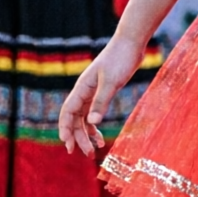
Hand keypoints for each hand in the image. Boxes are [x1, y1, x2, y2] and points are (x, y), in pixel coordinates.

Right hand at [60, 35, 144, 157]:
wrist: (132, 43)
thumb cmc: (120, 59)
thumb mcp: (112, 82)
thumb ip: (101, 101)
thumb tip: (92, 122)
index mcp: (82, 88)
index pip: (67, 112)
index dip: (65, 129)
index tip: (68, 144)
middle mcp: (84, 91)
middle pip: (75, 119)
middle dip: (79, 137)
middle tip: (87, 153)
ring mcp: (92, 92)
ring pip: (83, 118)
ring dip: (87, 134)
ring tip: (95, 149)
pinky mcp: (103, 91)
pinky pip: (93, 112)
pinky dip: (95, 125)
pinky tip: (100, 136)